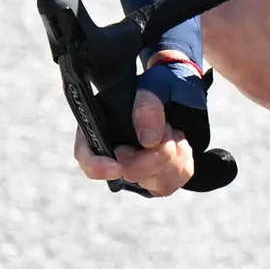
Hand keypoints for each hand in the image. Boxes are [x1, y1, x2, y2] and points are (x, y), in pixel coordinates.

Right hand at [75, 56, 209, 196]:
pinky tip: (181, 143)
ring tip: (174, 130)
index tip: (117, 167)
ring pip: (153, 183)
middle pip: (129, 174)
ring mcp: (136, 168)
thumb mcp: (155, 84)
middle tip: (168, 128)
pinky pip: (171, 184)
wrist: (182, 91)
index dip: (97, 166)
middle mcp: (115, 152)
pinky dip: (182, 164)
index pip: (86, 155)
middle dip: (155, 155)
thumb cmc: (161, 86)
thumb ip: (148, 106)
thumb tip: (149, 141)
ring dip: (173, 157)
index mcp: (101, 126)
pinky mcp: (156, 177)